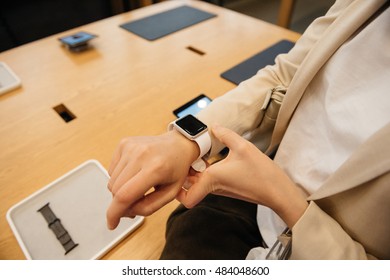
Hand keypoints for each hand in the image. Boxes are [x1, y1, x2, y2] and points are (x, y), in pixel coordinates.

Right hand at [106, 130, 198, 229]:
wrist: (178, 144)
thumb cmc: (177, 169)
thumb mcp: (170, 193)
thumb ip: (148, 207)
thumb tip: (126, 211)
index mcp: (155, 168)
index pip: (125, 195)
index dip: (115, 213)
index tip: (111, 224)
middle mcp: (140, 155)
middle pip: (116, 190)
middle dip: (120, 203)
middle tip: (134, 204)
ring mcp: (130, 147)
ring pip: (112, 181)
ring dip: (121, 190)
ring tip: (137, 187)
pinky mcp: (124, 143)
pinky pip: (112, 169)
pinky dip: (120, 177)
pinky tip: (134, 173)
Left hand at [177, 125, 307, 227]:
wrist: (277, 192)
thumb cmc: (261, 173)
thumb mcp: (243, 147)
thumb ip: (226, 134)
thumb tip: (214, 126)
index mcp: (211, 179)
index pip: (185, 198)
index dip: (176, 189)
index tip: (176, 171)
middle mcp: (213, 187)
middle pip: (188, 187)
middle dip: (183, 174)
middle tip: (183, 157)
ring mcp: (220, 190)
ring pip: (198, 184)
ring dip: (194, 172)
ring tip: (197, 155)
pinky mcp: (227, 189)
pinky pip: (208, 182)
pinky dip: (205, 173)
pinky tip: (210, 159)